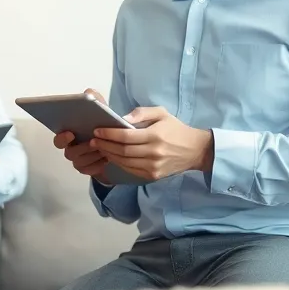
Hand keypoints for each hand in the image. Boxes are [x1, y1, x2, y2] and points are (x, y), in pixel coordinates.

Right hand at [54, 88, 112, 183]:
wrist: (114, 141)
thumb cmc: (103, 125)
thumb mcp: (101, 111)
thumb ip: (95, 100)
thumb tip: (89, 92)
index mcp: (68, 136)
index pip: (58, 140)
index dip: (62, 137)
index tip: (70, 132)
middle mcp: (71, 149)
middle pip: (70, 153)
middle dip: (82, 148)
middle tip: (94, 142)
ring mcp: (79, 161)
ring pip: (81, 162)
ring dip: (93, 155)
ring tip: (104, 149)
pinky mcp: (88, 169)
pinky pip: (90, 170)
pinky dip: (98, 164)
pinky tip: (107, 157)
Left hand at [90, 106, 212, 181]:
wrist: (195, 150)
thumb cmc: (176, 129)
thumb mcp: (162, 113)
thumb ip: (142, 113)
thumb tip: (122, 119)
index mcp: (155, 136)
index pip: (125, 137)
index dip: (109, 134)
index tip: (97, 130)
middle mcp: (154, 153)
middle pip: (122, 151)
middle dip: (104, 145)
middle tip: (93, 140)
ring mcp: (153, 167)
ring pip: (124, 162)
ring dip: (109, 155)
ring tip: (99, 147)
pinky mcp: (153, 176)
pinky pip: (130, 170)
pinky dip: (118, 163)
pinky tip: (111, 156)